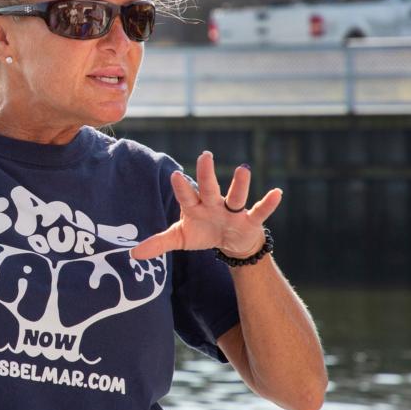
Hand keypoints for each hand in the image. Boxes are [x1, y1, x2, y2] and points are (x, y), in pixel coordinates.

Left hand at [131, 151, 280, 259]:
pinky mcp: (250, 221)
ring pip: (236, 197)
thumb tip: (132, 254)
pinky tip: (277, 193)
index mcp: (195, 207)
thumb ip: (158, 243)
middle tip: (205, 156)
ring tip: (243, 169)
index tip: (175, 175)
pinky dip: (268, 203)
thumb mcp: (180, 238)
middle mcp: (214, 204)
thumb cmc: (203, 233)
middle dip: (207, 174)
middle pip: (209, 188)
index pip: (186, 196)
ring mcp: (233, 211)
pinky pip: (259, 211)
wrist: (229, 243)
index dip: (182, 188)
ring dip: (240, 185)